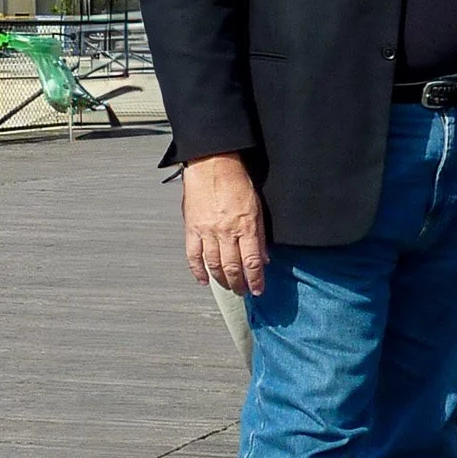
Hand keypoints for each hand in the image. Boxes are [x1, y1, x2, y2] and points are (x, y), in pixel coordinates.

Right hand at [182, 152, 268, 295]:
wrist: (212, 164)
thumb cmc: (236, 182)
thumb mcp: (257, 207)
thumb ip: (260, 234)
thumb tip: (264, 258)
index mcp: (245, 226)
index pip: (252, 262)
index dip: (255, 279)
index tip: (258, 290)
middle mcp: (226, 232)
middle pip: (232, 267)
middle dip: (239, 284)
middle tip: (243, 292)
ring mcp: (207, 231)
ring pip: (214, 265)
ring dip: (222, 280)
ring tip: (228, 287)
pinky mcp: (192, 228)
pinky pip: (193, 255)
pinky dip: (198, 270)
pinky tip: (203, 280)